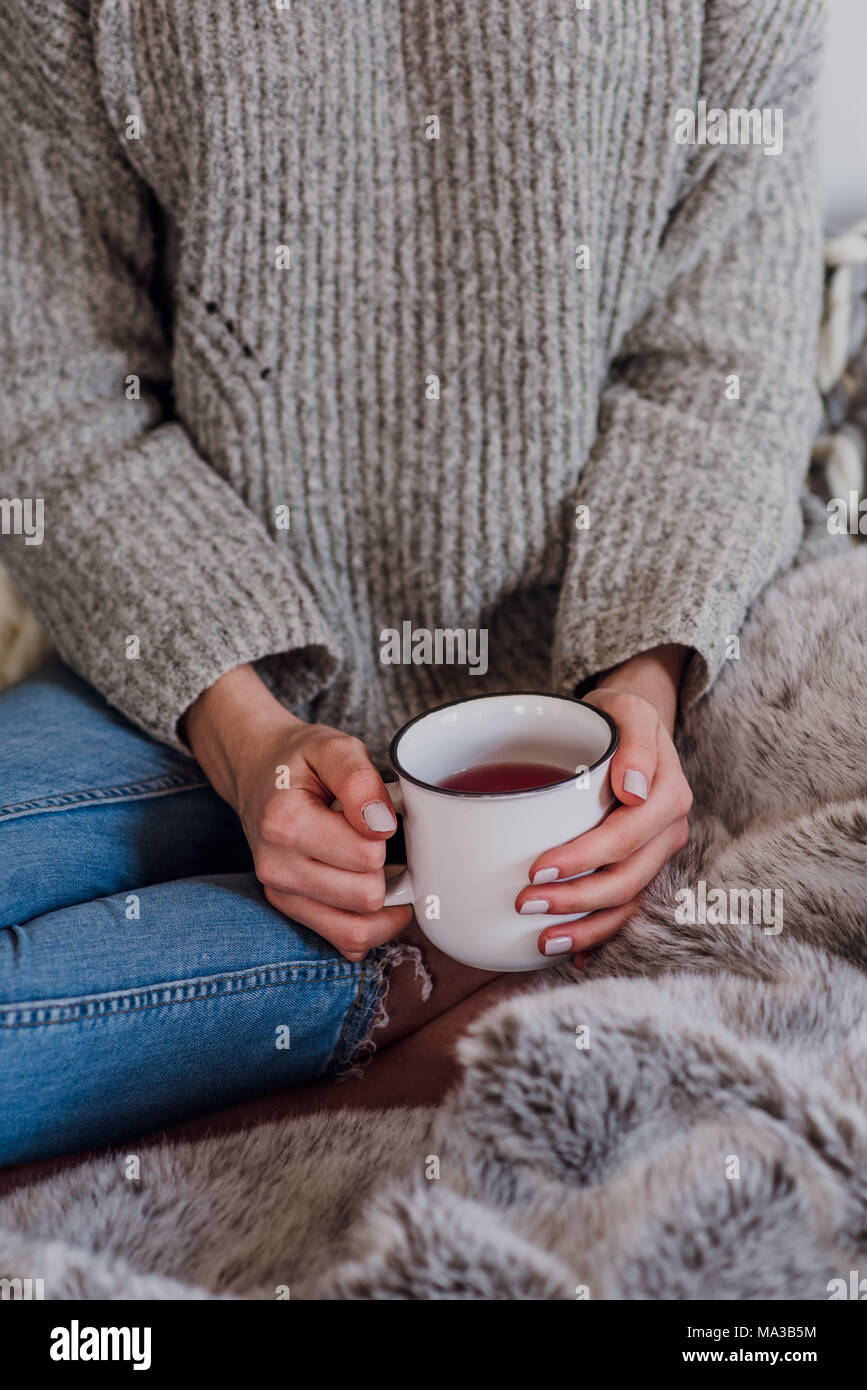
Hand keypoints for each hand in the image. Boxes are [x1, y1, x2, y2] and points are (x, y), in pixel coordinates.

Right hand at [183, 664, 412, 960]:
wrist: (258, 771)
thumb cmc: (302, 760)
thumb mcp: (333, 747)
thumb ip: (359, 780)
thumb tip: (382, 826)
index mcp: (284, 822)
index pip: (367, 856)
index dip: (387, 834)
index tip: (378, 813)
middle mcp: (275, 866)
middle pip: (366, 896)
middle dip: (385, 869)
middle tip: (378, 841)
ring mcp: (279, 893)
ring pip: (358, 931)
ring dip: (382, 903)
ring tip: (380, 867)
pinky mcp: (288, 910)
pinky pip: (345, 942)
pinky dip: (369, 925)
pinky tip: (369, 893)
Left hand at [515, 645, 692, 964]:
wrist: (632, 725)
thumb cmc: (619, 718)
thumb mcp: (628, 711)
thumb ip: (635, 745)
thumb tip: (631, 789)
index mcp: (667, 796)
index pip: (624, 838)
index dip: (582, 858)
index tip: (537, 868)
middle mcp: (668, 831)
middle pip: (626, 879)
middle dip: (576, 900)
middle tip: (524, 902)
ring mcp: (657, 854)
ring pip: (628, 902)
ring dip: (587, 927)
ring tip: (542, 940)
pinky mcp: (642, 867)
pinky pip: (626, 908)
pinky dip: (600, 934)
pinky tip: (571, 955)